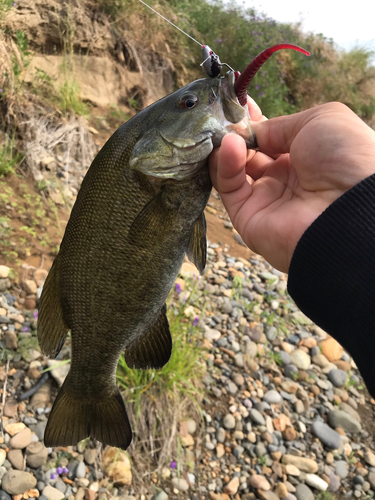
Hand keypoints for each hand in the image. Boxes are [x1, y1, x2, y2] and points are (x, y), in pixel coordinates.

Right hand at [209, 101, 374, 271]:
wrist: (348, 208)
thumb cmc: (343, 157)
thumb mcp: (318, 120)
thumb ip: (279, 124)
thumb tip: (251, 131)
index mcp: (305, 156)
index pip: (270, 138)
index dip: (253, 123)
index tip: (237, 107)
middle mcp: (284, 179)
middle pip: (249, 154)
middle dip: (235, 134)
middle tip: (222, 118)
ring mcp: (265, 200)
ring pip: (233, 172)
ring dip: (227, 148)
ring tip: (225, 133)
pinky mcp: (247, 218)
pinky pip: (230, 189)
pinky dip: (225, 166)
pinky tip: (230, 147)